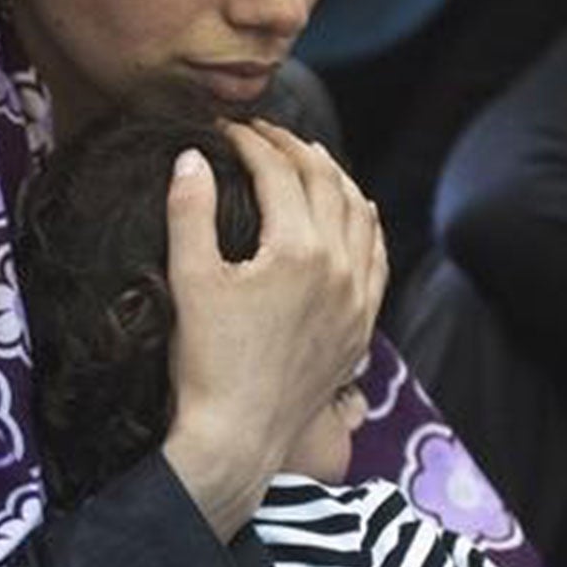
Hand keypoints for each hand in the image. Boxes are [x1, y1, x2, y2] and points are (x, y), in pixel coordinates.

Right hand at [162, 121, 387, 536]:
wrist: (238, 436)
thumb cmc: (206, 362)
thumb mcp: (189, 280)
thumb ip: (190, 211)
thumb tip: (192, 157)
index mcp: (297, 250)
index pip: (279, 173)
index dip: (250, 142)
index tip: (225, 130)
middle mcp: (338, 267)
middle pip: (325, 182)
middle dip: (293, 149)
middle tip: (263, 135)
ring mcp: (357, 298)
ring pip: (360, 214)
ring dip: (335, 178)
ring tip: (309, 159)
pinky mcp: (361, 325)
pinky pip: (377, 257)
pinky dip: (366, 223)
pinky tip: (354, 212)